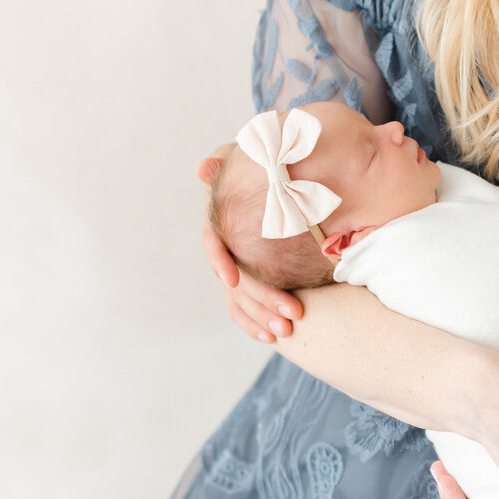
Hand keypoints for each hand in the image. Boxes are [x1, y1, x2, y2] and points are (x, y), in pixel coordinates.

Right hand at [196, 154, 302, 342]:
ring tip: (287, 330)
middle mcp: (226, 249)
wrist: (296, 182)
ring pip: (242, 299)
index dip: (220, 260)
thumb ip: (230, 162)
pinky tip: (274, 338)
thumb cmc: (267, 168)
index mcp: (222, 222)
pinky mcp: (251, 282)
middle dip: (260, 298)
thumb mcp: (251, 160)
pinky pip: (246, 310)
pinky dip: (257, 324)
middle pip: (236, 280)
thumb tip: (203, 167)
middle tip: (293, 312)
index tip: (233, 277)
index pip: (213, 244)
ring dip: (262, 316)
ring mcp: (238, 268)